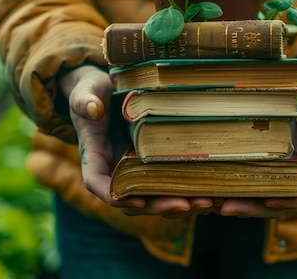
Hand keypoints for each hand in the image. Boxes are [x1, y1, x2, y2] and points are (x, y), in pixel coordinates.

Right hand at [61, 66, 216, 217]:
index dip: (115, 196)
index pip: (97, 183)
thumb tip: (94, 109)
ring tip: (206, 202)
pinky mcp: (153, 166)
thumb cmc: (93, 91)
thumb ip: (84, 99)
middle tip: (187, 205)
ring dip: (178, 204)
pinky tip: (212, 191)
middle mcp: (114, 170)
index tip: (138, 201)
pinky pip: (168, 185)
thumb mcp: (86, 90)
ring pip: (153, 198)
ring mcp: (135, 171)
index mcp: (94, 156)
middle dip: (158, 206)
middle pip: (131, 200)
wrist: (107, 91)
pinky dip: (187, 191)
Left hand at [216, 72, 296, 217]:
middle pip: (277, 200)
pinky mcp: (258, 162)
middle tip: (226, 208)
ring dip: (232, 200)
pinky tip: (199, 186)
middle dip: (253, 207)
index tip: (274, 198)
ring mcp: (276, 170)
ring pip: (255, 194)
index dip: (295, 198)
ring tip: (205, 201)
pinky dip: (222, 185)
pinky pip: (241, 178)